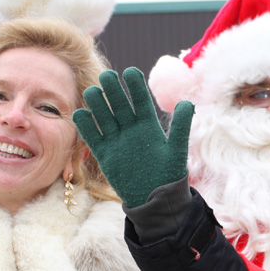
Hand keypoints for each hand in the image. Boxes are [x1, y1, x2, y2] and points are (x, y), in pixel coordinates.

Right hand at [73, 68, 192, 208]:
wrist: (154, 199)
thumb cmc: (168, 175)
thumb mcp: (176, 151)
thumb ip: (180, 127)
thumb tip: (188, 102)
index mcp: (148, 125)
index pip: (140, 101)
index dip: (135, 87)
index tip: (131, 71)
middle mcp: (130, 129)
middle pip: (119, 105)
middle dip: (113, 91)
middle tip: (107, 76)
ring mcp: (116, 140)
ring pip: (104, 117)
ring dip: (97, 104)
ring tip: (92, 91)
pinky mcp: (104, 154)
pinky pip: (93, 137)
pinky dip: (87, 126)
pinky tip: (81, 114)